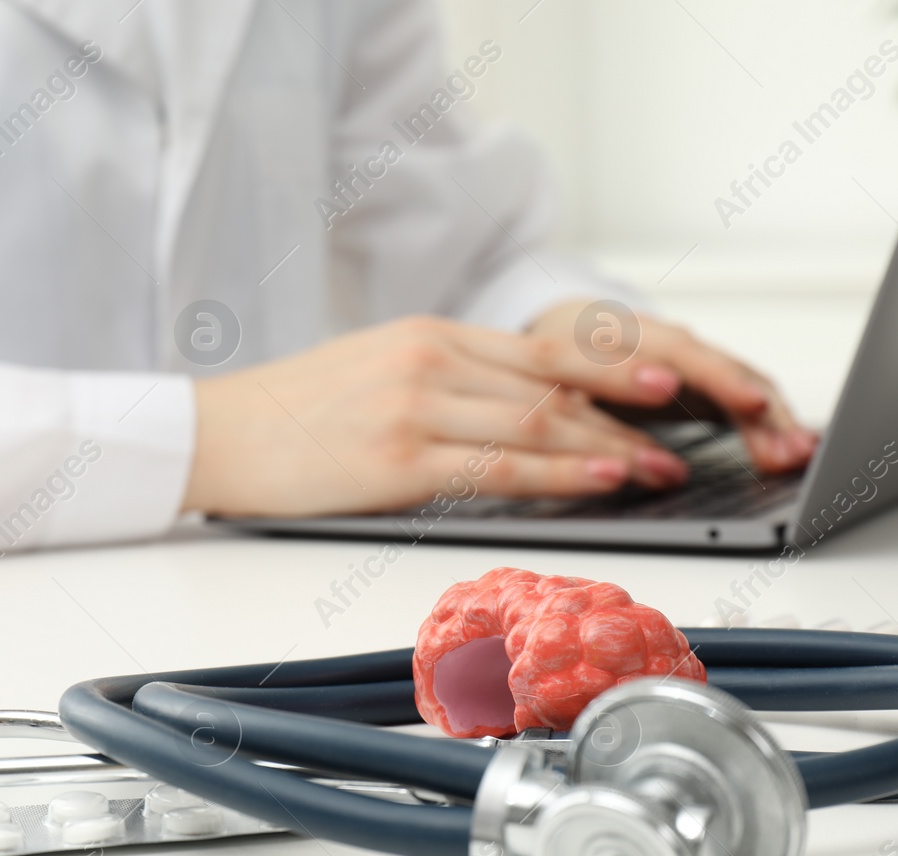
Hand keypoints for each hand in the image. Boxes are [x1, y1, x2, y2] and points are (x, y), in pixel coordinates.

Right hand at [182, 316, 694, 515]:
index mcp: (431, 336)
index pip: (543, 352)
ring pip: (537, 423)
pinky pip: (499, 467)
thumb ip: (448, 384)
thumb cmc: (292, 414)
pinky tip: (601, 478)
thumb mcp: (378, 373)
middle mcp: (431, 360)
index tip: (665, 385)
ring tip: (657, 467)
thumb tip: (520, 415)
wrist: (216, 435)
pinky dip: (560, 474)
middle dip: (627, 411)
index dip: (612, 369)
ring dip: (608, 447)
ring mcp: (416, 405)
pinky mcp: (398, 458)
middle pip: (553, 384)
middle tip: (681, 433)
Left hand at [526, 300, 818, 473]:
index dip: (714, 378)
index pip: (676, 353)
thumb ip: (579, 415)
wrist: (560, 331)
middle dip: (759, 408)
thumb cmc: (553, 365)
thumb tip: (608, 453)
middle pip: (720, 366)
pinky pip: (740, 391)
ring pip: (736, 377)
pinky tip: (794, 448)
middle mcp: (659, 337)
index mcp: (618, 334)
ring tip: (802, 454)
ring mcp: (685, 353)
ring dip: (773, 418)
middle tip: (789, 449)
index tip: (748, 404)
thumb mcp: (553, 387)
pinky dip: (767, 421)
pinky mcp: (701, 372)